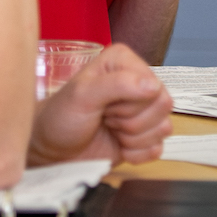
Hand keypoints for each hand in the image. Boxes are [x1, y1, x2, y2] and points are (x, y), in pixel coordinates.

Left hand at [27, 43, 172, 165]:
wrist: (52, 150)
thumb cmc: (61, 117)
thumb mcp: (82, 95)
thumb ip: (117, 85)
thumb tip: (153, 86)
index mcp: (124, 62)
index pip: (153, 84)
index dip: (131, 102)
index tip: (105, 105)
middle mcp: (138, 82)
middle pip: (163, 105)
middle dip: (131, 121)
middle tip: (105, 117)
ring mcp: (144, 110)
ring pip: (163, 128)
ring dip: (132, 137)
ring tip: (109, 129)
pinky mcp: (145, 136)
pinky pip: (159, 148)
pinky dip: (136, 153)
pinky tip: (117, 145)